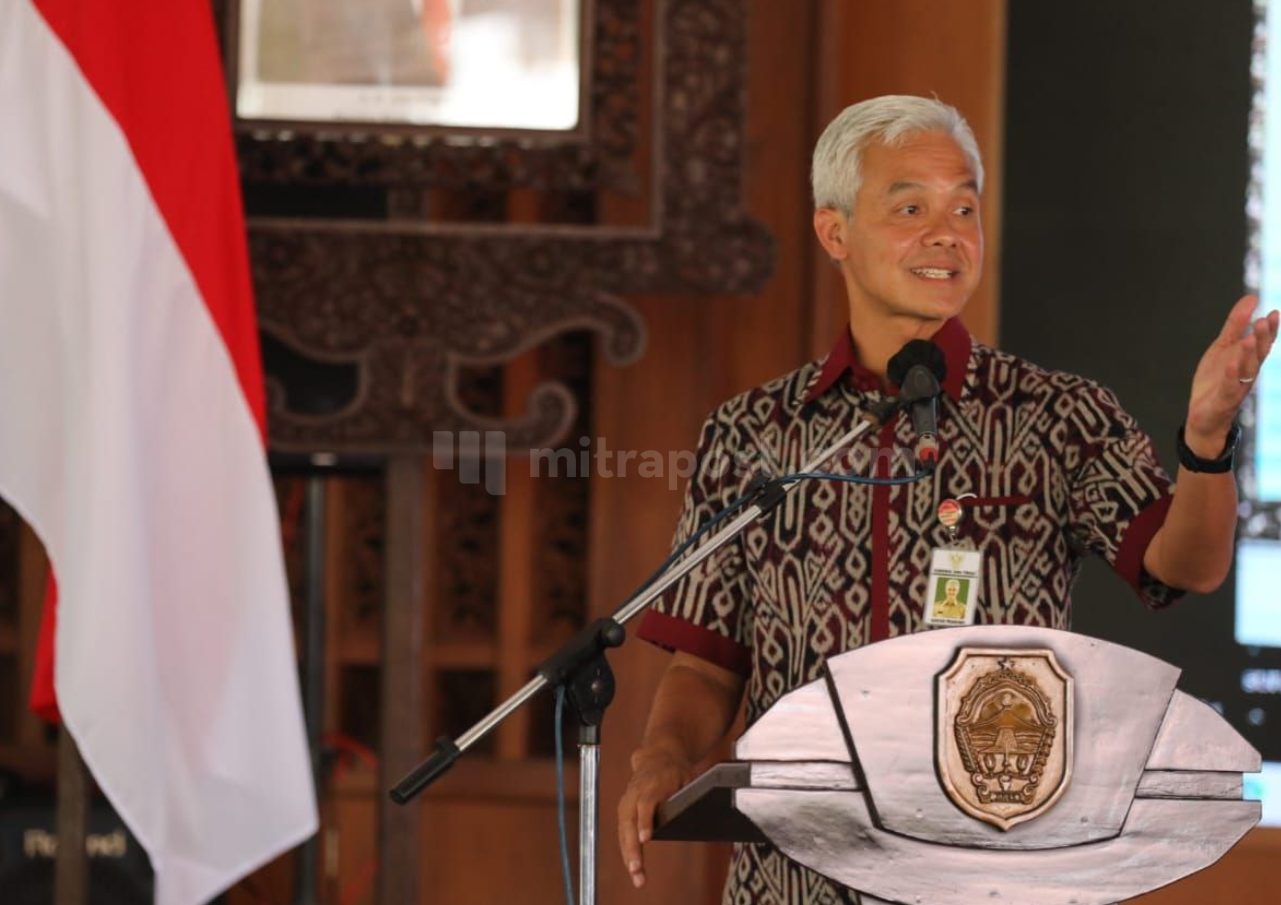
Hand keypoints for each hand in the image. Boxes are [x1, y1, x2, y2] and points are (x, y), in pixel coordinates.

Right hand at [617, 743, 693, 888]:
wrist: (657, 755)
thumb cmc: (675, 770)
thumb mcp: (686, 778)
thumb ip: (685, 796)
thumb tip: (692, 818)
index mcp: (652, 783)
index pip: (646, 803)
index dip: (645, 821)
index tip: (645, 838)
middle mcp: (635, 793)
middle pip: (629, 822)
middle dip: (632, 847)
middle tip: (636, 868)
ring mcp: (627, 801)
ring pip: (623, 830)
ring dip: (628, 854)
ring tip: (637, 876)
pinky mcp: (624, 810)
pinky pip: (623, 832)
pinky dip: (627, 850)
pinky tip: (633, 867)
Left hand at [1185, 295, 1278, 456]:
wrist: (1204, 415)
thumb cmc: (1216, 379)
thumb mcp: (1223, 347)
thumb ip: (1236, 325)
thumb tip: (1252, 298)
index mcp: (1248, 360)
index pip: (1263, 343)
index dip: (1269, 330)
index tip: (1274, 313)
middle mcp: (1247, 373)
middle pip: (1259, 354)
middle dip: (1263, 338)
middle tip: (1265, 320)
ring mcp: (1236, 386)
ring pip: (1247, 369)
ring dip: (1249, 354)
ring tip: (1250, 337)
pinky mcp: (1222, 399)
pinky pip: (1229, 386)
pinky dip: (1231, 375)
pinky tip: (1231, 363)